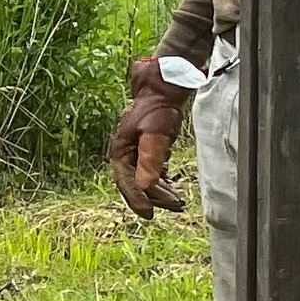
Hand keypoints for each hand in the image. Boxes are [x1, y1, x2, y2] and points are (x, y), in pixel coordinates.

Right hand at [108, 55, 192, 217]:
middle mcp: (126, 154)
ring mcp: (136, 151)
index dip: (139, 200)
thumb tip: (145, 186)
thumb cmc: (156, 109)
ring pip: (145, 179)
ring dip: (160, 191)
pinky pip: (152, 171)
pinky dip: (162, 181)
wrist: (163, 87)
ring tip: (178, 201)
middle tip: (176, 206)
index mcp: (121, 152)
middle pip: (137, 183)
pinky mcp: (148, 147)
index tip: (151, 214)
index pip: (128, 183)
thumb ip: (149, 160)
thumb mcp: (154, 135)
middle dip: (155, 197)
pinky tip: (172, 187)